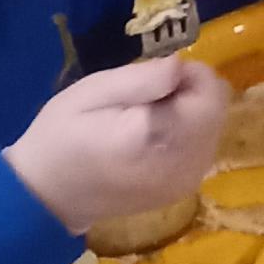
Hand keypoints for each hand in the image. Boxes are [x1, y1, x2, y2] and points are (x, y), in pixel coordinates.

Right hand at [8, 56, 228, 234]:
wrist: (47, 198)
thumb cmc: (61, 137)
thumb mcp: (90, 92)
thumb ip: (140, 79)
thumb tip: (180, 65)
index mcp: (154, 136)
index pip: (208, 91)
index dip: (186, 73)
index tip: (152, 77)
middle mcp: (180, 163)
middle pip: (216, 108)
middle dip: (190, 92)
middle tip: (148, 96)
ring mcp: (185, 182)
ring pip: (214, 126)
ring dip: (190, 113)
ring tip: (148, 117)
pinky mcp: (183, 191)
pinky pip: (203, 147)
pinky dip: (188, 134)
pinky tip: (154, 138)